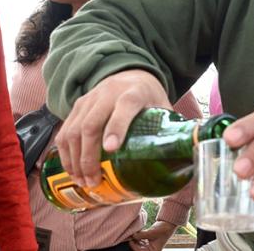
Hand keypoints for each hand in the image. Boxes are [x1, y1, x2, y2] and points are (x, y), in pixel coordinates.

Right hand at [54, 69, 169, 186]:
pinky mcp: (78, 106)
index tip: (111, 149)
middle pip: (92, 124)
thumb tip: (188, 156)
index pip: (124, 107)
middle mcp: (108, 94)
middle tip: (94, 180)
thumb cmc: (149, 97)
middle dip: (89, 156)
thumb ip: (171, 129)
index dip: (117, 128)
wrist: (131, 74)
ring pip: (74, 129)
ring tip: (83, 181)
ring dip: (75, 159)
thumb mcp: (163, 107)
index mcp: (134, 93)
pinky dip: (66, 153)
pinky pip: (65, 130)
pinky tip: (72, 170)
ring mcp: (90, 99)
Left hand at [130, 220, 176, 250]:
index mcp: (153, 250)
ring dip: (135, 238)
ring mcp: (149, 245)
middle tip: (131, 235)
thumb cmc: (163, 229)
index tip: (130, 240)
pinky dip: (138, 236)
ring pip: (138, 244)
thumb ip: (142, 235)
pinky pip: (140, 240)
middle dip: (134, 242)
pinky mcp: (147, 240)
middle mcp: (151, 249)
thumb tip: (133, 236)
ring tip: (134, 232)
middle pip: (138, 248)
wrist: (168, 224)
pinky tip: (137, 231)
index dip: (134, 246)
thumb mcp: (152, 232)